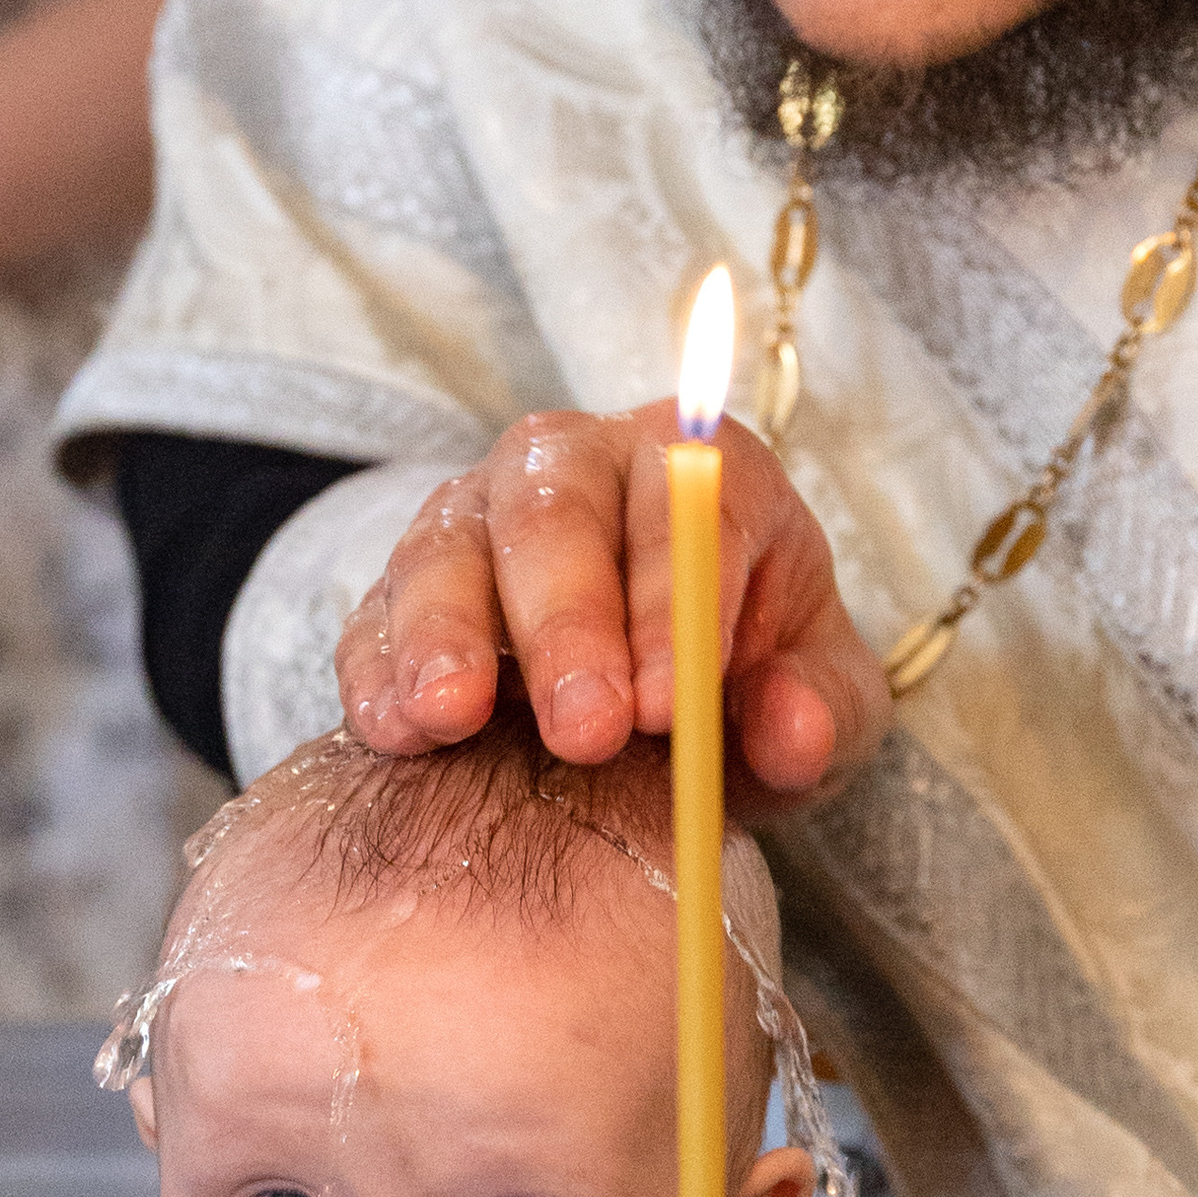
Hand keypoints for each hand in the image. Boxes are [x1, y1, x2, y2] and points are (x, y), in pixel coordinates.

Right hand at [336, 402, 890, 815]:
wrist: (656, 723)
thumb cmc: (747, 687)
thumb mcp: (820, 705)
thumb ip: (823, 711)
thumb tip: (793, 726)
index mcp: (698, 470)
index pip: (687, 506)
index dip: (673, 600)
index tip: (670, 705)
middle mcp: (576, 465)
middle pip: (555, 510)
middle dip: (567, 623)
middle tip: (586, 730)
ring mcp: (475, 518)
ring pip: (446, 547)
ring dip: (447, 634)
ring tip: (453, 717)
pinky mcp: (399, 591)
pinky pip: (373, 615)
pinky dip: (377, 670)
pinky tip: (394, 731)